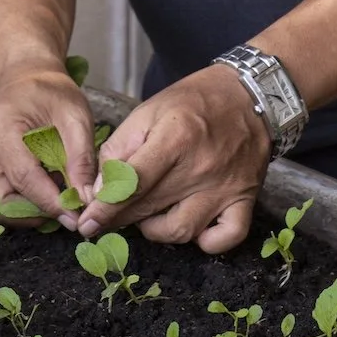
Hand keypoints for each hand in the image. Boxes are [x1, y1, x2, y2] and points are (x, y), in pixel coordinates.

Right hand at [0, 65, 96, 227]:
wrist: (25, 75)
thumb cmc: (51, 91)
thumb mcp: (75, 115)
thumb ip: (81, 157)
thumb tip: (84, 198)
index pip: (23, 176)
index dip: (50, 202)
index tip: (75, 217)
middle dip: (32, 213)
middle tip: (63, 209)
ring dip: (25, 210)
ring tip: (54, 196)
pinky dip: (20, 202)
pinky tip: (42, 189)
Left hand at [75, 65, 270, 252]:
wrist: (248, 94)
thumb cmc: (193, 100)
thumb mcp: (149, 110)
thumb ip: (121, 148)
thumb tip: (101, 189)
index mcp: (175, 137)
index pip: (133, 183)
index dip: (106, 208)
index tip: (88, 222)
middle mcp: (201, 167)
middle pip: (151, 207)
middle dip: (122, 219)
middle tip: (108, 219)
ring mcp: (226, 186)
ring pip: (182, 231)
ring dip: (157, 230)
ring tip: (149, 214)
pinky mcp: (246, 198)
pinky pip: (226, 238)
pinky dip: (206, 242)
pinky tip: (193, 228)